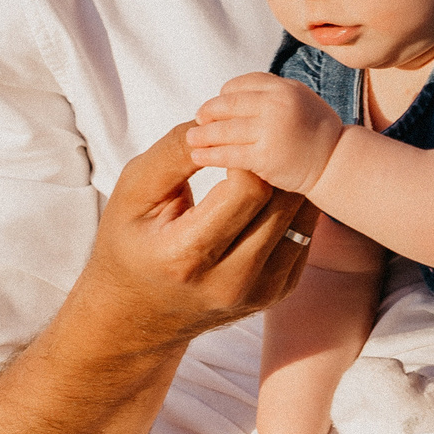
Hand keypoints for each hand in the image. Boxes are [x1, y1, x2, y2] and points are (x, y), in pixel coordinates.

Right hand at [90, 124, 319, 351]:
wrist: (137, 311)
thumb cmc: (130, 240)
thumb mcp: (132, 190)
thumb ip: (174, 153)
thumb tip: (218, 123)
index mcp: (186, 255)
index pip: (246, 191)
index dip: (244, 155)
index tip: (228, 147)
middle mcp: (228, 282)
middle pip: (280, 203)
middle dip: (270, 165)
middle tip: (253, 148)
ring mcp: (257, 293)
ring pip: (300, 220)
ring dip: (287, 185)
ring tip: (265, 168)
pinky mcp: (276, 294)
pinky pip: (303, 238)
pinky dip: (292, 211)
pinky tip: (271, 197)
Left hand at [185, 72, 345, 194]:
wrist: (336, 162)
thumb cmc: (315, 131)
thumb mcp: (299, 98)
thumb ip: (270, 92)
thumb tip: (230, 92)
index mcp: (283, 88)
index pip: (240, 85)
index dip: (224, 96)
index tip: (216, 107)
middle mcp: (276, 105)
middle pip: (227, 105)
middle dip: (208, 113)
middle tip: (197, 121)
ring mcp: (270, 131)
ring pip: (224, 131)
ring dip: (202, 135)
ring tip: (191, 139)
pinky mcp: (265, 158)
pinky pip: (229, 155)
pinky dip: (209, 155)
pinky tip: (199, 157)